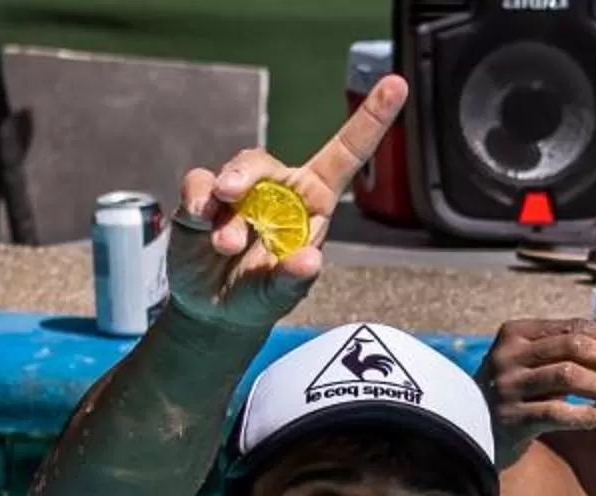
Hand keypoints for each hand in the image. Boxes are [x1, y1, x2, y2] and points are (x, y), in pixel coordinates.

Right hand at [167, 75, 404, 330]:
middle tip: (232, 197)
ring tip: (225, 244)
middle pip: (266, 162)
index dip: (370, 119)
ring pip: (234, 171)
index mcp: (313, 203)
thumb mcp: (279, 296)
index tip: (397, 84)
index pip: (346, 153)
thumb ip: (293, 280)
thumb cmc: (260, 296)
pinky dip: (199, 201)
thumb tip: (308, 261)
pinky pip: (200, 183)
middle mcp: (278, 189)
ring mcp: (239, 191)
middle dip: (246, 175)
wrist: (214, 310)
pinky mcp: (204, 198)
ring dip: (225, 203)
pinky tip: (201, 221)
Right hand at [478, 318, 595, 465]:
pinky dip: (585, 415)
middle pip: (574, 346)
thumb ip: (568, 351)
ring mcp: (508, 386)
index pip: (575, 326)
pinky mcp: (511, 418)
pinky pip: (557, 413)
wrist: (473, 428)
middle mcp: (509, 355)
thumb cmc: (517, 392)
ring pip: (568, 376)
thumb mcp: (533, 362)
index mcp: (517, 332)